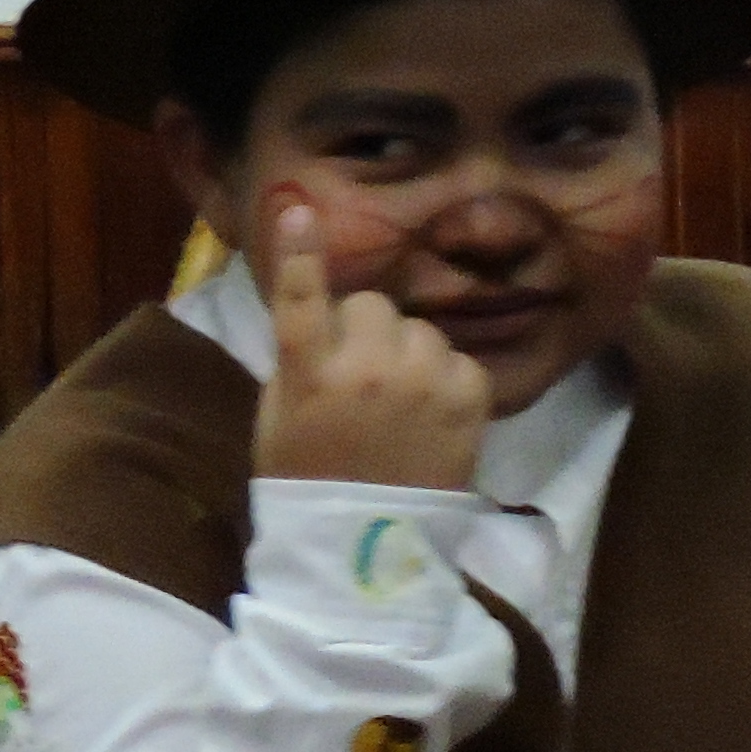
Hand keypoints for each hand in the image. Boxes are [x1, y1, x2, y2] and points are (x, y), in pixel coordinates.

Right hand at [248, 193, 490, 493]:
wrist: (367, 545)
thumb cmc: (309, 477)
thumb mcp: (280, 415)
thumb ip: (301, 357)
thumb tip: (324, 310)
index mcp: (309, 371)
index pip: (300, 297)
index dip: (299, 251)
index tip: (298, 206)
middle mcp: (368, 367)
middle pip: (372, 305)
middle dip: (367, 329)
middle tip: (362, 376)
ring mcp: (424, 381)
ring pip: (420, 329)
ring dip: (410, 353)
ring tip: (401, 403)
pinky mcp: (470, 397)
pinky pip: (459, 359)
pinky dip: (448, 380)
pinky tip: (432, 418)